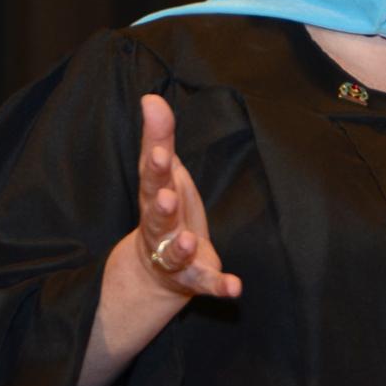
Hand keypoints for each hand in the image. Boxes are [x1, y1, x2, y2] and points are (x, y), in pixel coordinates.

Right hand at [135, 94, 241, 298]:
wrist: (155, 269)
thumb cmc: (163, 206)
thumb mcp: (163, 172)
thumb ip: (159, 137)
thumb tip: (151, 98)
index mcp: (154, 198)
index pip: (152, 180)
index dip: (156, 167)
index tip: (161, 152)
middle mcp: (159, 229)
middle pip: (158, 218)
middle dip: (162, 208)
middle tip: (168, 197)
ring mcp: (175, 257)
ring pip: (175, 253)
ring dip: (181, 247)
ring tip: (188, 240)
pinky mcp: (194, 277)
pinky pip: (205, 284)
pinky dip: (219, 286)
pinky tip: (235, 287)